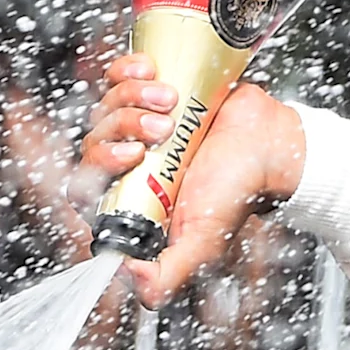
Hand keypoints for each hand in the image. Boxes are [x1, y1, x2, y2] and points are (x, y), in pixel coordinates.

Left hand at [78, 60, 307, 306]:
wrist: (269, 142)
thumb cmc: (238, 193)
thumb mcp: (200, 245)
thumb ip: (164, 279)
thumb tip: (121, 274)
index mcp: (128, 204)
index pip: (81, 188)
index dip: (96, 168)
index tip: (131, 159)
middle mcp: (126, 168)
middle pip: (91, 141)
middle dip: (123, 128)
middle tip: (163, 129)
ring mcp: (135, 127)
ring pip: (103, 107)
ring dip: (132, 99)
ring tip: (172, 102)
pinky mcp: (147, 93)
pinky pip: (114, 76)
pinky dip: (127, 70)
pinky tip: (151, 71)